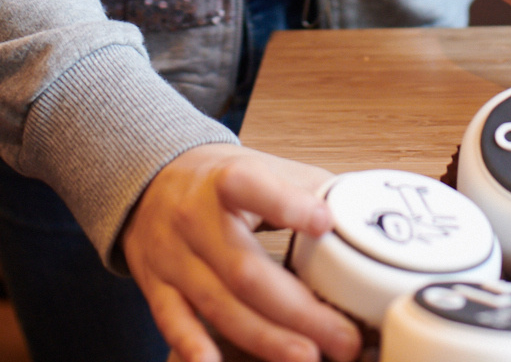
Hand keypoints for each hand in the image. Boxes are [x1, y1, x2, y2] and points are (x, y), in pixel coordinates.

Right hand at [122, 144, 360, 361]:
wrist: (150, 179)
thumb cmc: (216, 179)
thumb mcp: (259, 166)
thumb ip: (306, 189)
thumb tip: (361, 215)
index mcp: (225, 180)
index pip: (252, 186)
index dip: (287, 204)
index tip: (325, 222)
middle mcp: (195, 220)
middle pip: (246, 270)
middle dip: (298, 311)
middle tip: (342, 337)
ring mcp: (174, 257)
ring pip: (219, 305)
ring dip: (266, 338)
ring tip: (309, 357)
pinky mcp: (158, 288)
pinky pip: (174, 323)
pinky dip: (195, 347)